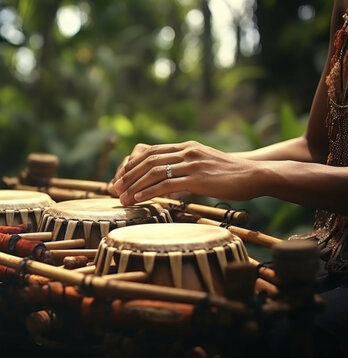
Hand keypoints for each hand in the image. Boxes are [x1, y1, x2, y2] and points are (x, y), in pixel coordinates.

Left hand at [112, 141, 261, 204]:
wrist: (254, 175)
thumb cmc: (228, 175)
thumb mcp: (203, 165)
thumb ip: (184, 168)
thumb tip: (167, 183)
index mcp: (185, 147)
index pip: (150, 152)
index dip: (132, 165)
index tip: (120, 177)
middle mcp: (186, 152)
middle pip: (147, 160)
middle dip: (128, 175)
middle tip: (115, 188)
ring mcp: (192, 164)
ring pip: (154, 172)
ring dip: (135, 185)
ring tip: (122, 197)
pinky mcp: (198, 178)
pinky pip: (167, 184)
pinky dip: (149, 192)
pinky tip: (138, 199)